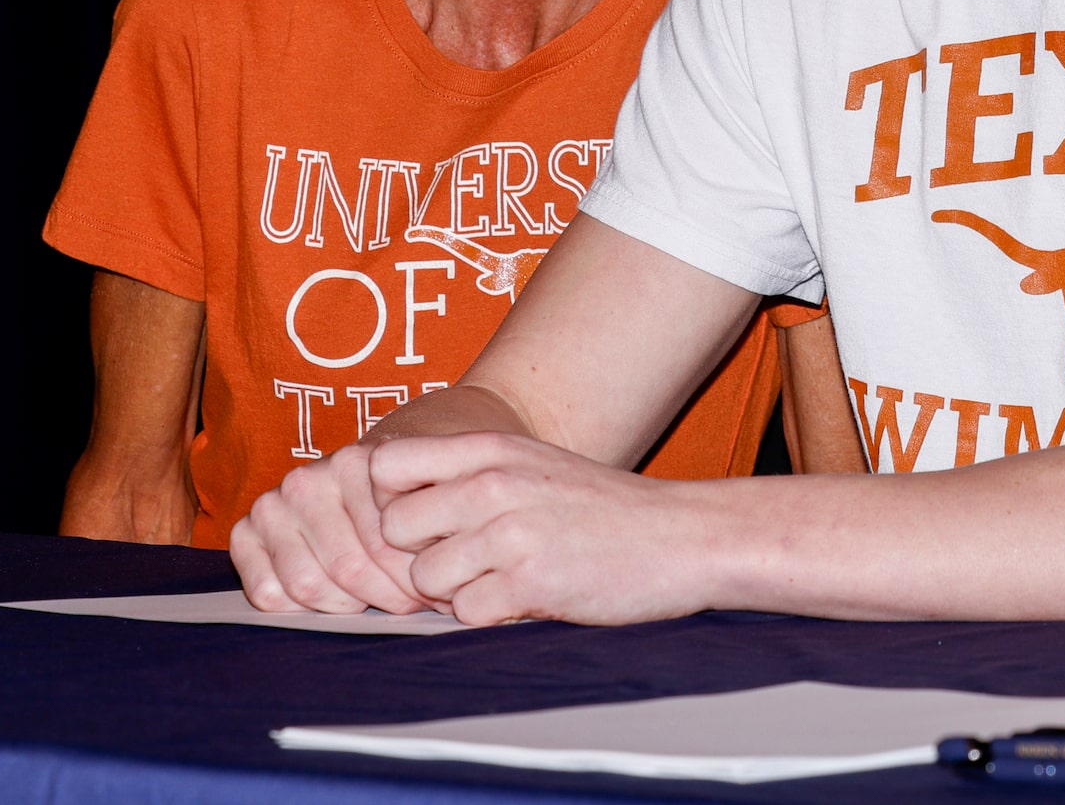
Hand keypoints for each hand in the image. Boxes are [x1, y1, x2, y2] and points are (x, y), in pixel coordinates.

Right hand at [228, 444, 428, 614]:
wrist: (361, 477)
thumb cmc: (399, 496)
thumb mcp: (426, 498)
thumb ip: (434, 530)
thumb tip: (452, 596)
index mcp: (355, 463)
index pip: (385, 543)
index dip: (412, 579)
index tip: (432, 590)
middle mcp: (307, 480)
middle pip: (348, 569)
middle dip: (386, 597)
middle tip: (409, 604)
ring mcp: (272, 505)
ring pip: (308, 586)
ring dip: (347, 607)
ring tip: (375, 599)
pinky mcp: (244, 533)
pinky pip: (268, 594)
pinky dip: (302, 610)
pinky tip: (333, 597)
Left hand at [368, 431, 729, 626]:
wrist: (682, 537)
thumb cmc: (601, 508)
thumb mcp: (531, 465)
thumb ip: (466, 474)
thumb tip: (385, 505)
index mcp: (490, 447)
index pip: (382, 466)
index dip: (388, 501)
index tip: (421, 524)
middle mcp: (493, 484)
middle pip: (392, 529)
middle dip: (418, 556)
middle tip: (465, 562)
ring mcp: (510, 532)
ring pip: (423, 580)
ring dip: (455, 591)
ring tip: (503, 579)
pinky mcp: (530, 581)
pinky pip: (466, 614)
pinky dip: (490, 616)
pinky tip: (527, 597)